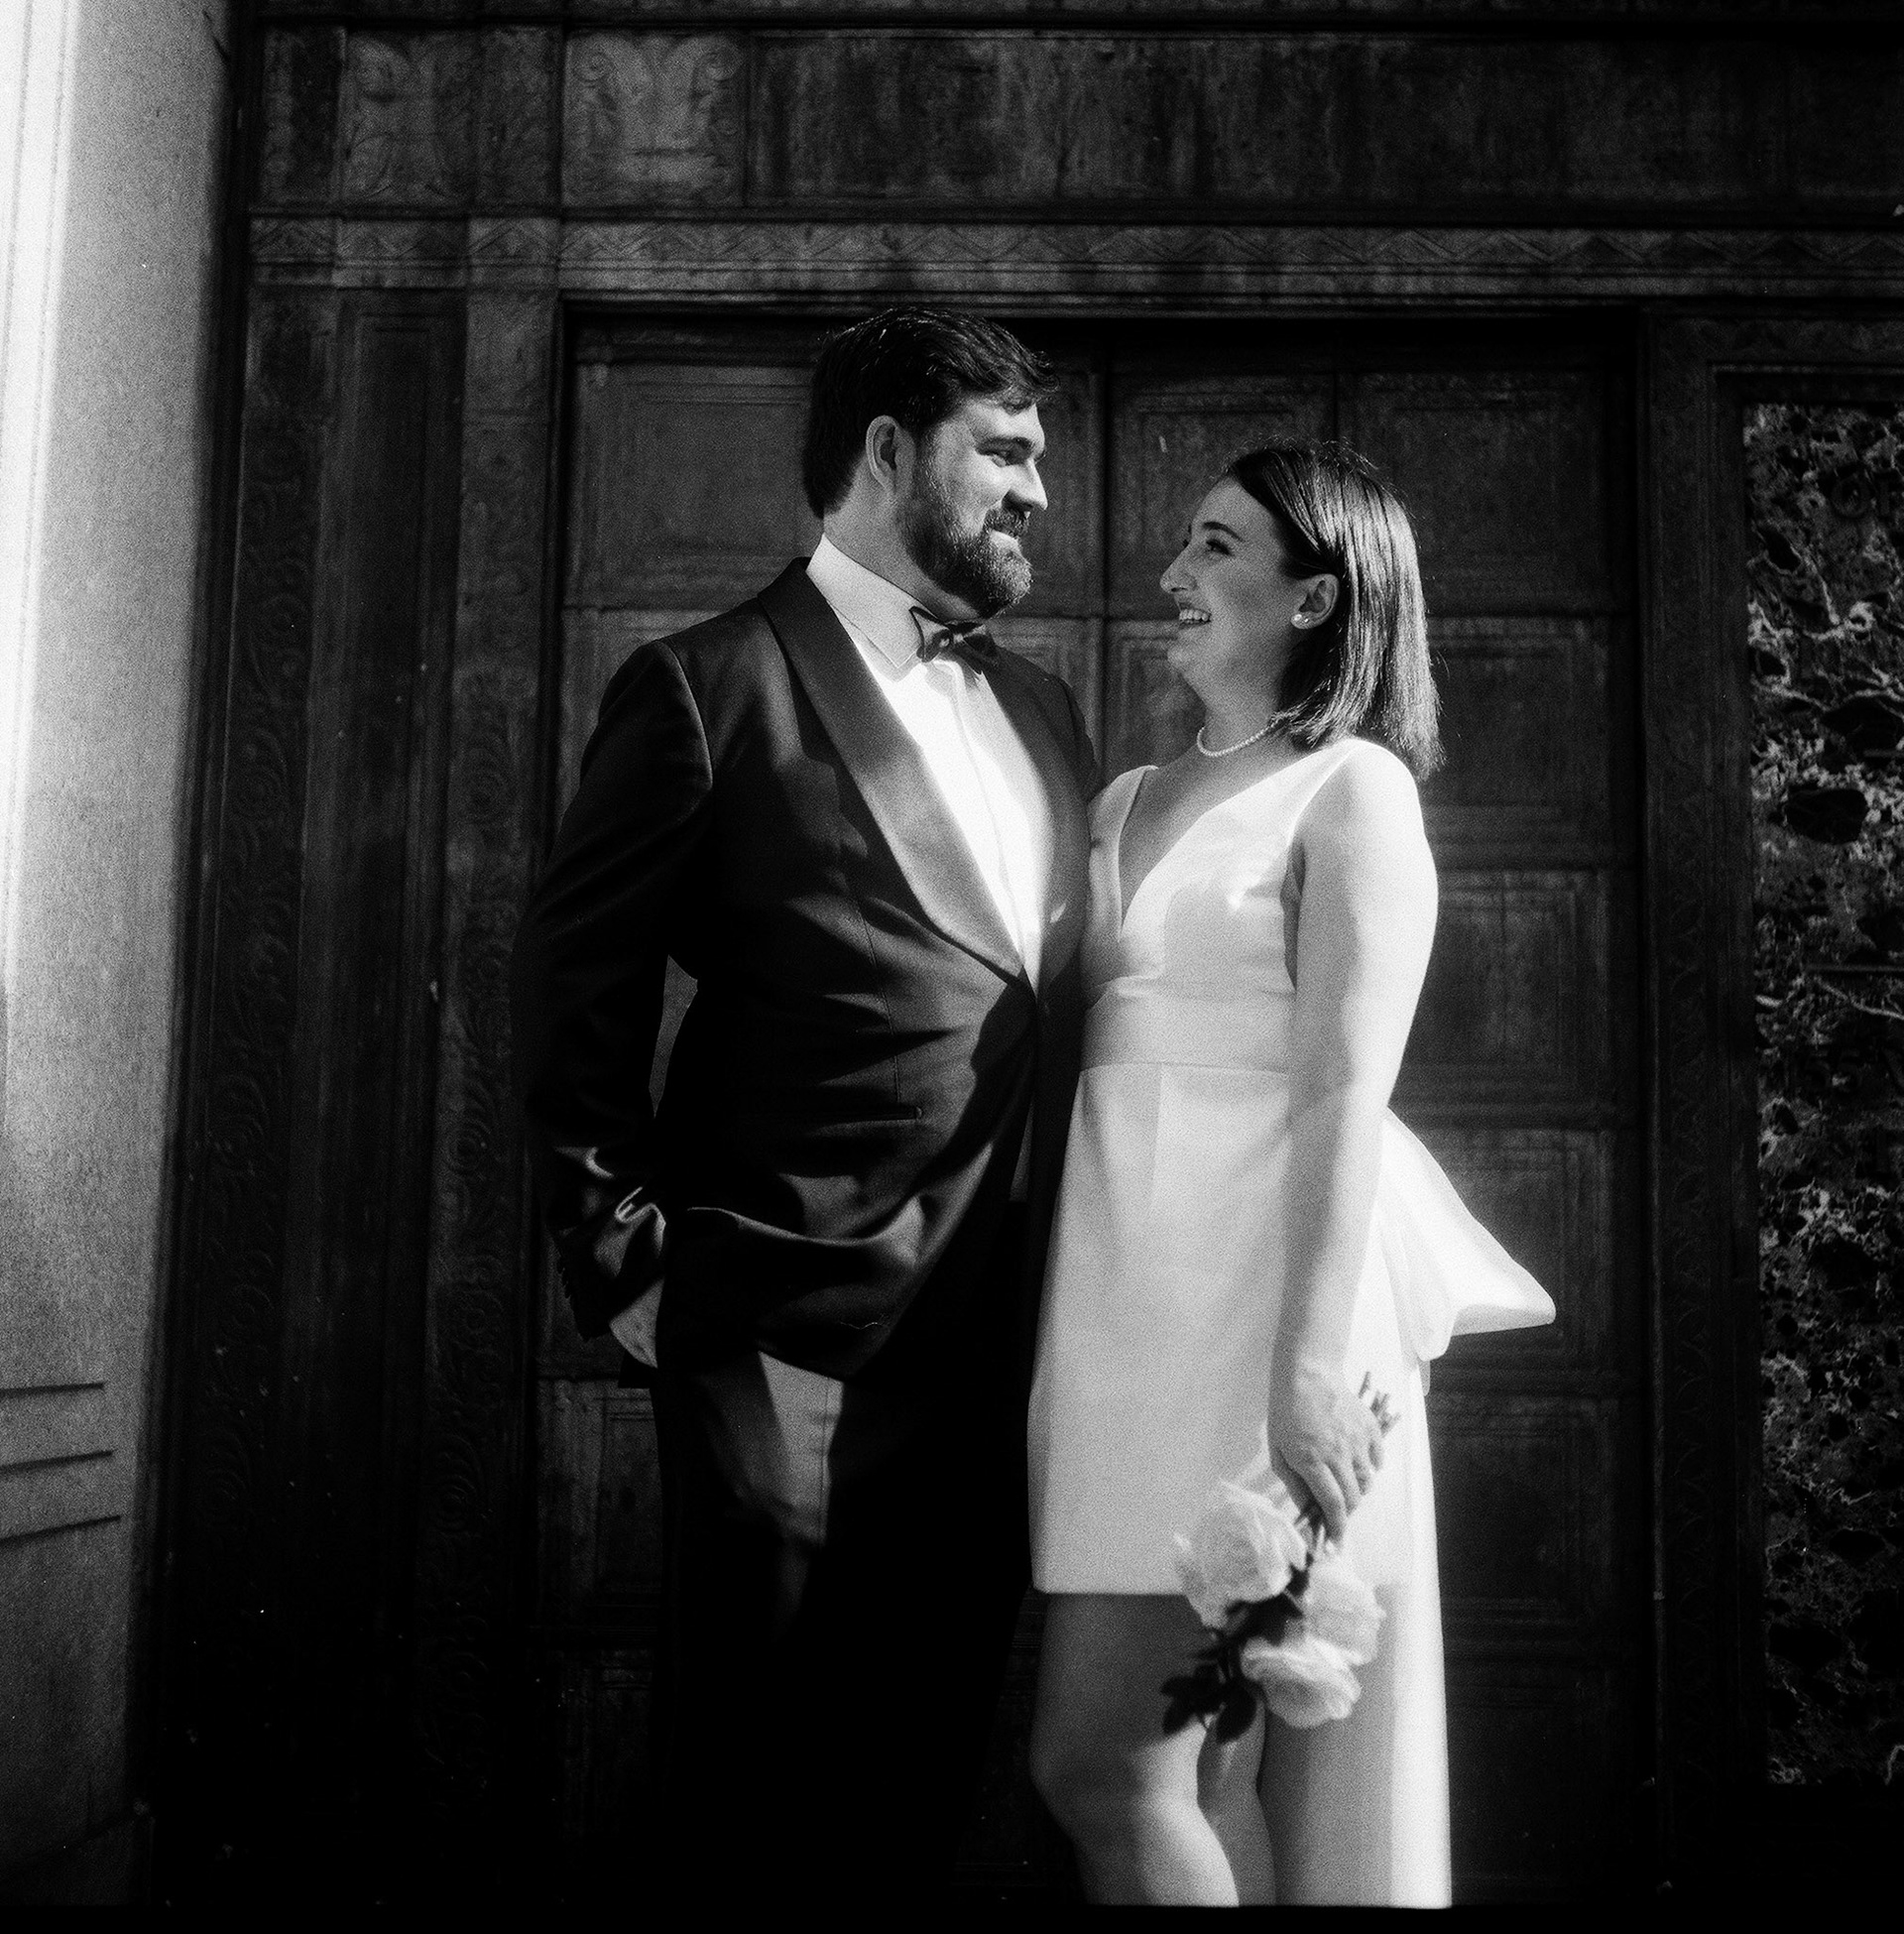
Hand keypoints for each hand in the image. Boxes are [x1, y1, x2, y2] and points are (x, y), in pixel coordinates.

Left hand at [1269, 1362, 1387, 1547]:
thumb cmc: (1286, 1412)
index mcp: (1312, 1461)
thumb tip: (1308, 1510)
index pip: (1333, 1505)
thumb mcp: (1279, 1450)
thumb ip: (1295, 1483)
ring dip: (1358, 1490)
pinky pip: (1377, 1459)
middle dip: (1347, 1512)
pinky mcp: (1369, 1428)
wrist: (1308, 1374)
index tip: (1337, 1542)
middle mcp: (1338, 1454)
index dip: (1337, 1528)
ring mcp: (1357, 1440)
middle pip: (1354, 1497)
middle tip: (1338, 1509)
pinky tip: (1357, 1461)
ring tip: (1344, 1481)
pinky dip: (1370, 1467)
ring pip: (1368, 1481)